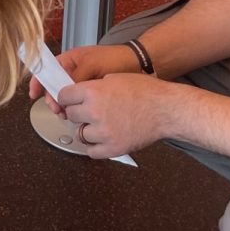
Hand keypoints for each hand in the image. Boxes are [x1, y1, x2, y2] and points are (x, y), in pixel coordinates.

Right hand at [28, 43, 139, 113]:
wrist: (139, 65)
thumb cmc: (116, 59)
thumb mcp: (92, 65)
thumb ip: (76, 78)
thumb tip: (65, 95)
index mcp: (71, 60)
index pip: (48, 69)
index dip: (39, 81)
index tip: (34, 94)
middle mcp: (74, 72)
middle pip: (55, 87)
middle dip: (52, 99)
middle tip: (57, 110)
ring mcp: (83, 84)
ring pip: (66, 98)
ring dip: (64, 107)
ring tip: (67, 115)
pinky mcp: (93, 96)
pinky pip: (79, 104)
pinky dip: (76, 111)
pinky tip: (78, 117)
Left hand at [56, 74, 177, 159]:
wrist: (166, 109)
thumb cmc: (145, 91)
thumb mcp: (114, 78)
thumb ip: (94, 86)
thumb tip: (80, 93)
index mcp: (92, 91)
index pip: (63, 97)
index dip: (67, 98)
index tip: (70, 101)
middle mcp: (94, 111)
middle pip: (70, 115)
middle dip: (77, 113)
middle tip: (88, 112)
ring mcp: (103, 132)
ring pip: (80, 134)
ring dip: (86, 130)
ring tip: (99, 126)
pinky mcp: (113, 148)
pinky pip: (92, 152)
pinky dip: (95, 147)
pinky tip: (102, 139)